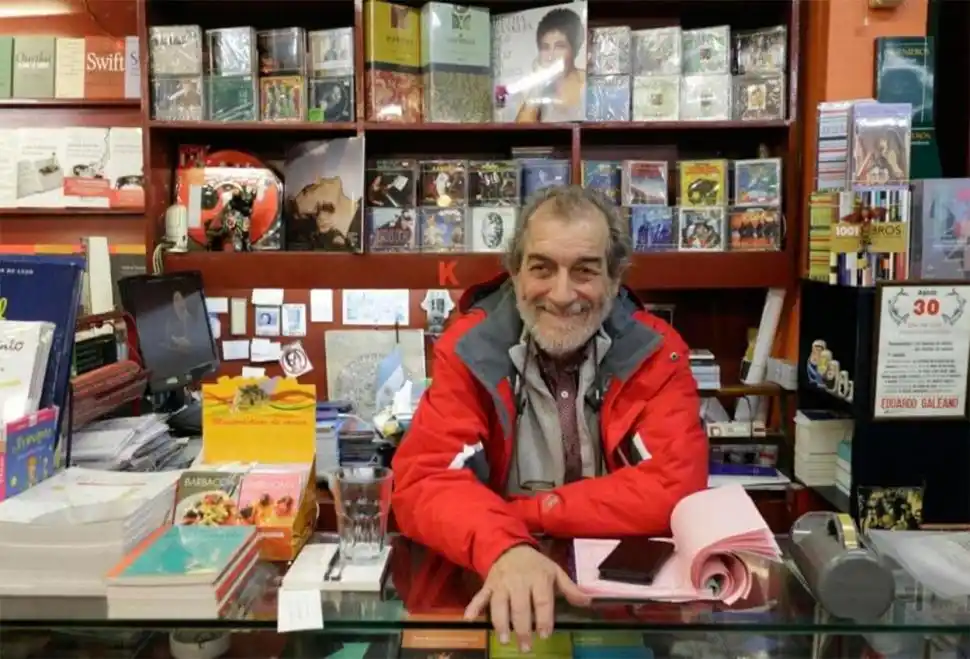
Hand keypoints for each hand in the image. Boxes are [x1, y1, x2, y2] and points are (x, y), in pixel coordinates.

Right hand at [463, 545, 589, 651]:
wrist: (510, 547)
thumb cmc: (535, 564)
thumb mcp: (555, 571)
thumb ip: (570, 588)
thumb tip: (587, 602)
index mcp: (539, 578)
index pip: (542, 601)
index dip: (544, 619)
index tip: (545, 634)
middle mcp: (519, 582)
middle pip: (520, 607)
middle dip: (523, 628)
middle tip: (526, 646)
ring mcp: (502, 584)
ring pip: (500, 605)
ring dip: (501, 623)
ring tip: (505, 639)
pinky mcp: (488, 586)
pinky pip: (480, 596)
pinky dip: (473, 607)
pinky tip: (469, 619)